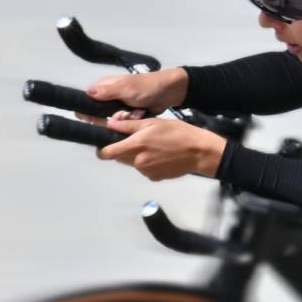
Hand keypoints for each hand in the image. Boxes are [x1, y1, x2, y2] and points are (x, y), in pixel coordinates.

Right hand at [82, 67, 187, 116]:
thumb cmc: (146, 87)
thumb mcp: (126, 88)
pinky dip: (131, 121)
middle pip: (99, 114)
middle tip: (124, 114)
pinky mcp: (129, 114)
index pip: (87, 100)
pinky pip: (123, 123)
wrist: (170, 92)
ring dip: (124, 119)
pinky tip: (140, 115)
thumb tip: (87, 92)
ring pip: (112, 121)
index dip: (88, 111)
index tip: (93, 119)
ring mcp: (119, 106)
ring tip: (136, 112)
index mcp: (105, 86)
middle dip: (112, 117)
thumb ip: (107, 92)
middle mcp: (109, 96)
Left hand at [97, 114, 226, 181]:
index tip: (105, 143)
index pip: (107, 153)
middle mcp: (137, 162)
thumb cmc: (177, 132)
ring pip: (132, 163)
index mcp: (135, 146)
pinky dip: (147, 163)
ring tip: (153, 146)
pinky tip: (160, 155)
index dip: (102, 149)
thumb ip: (129, 125)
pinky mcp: (154, 178)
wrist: (199, 152)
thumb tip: (110, 124)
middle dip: (122, 149)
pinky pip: (144, 169)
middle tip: (136, 139)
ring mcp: (146, 172)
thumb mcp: (153, 122)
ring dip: (136, 156)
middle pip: (119, 158)